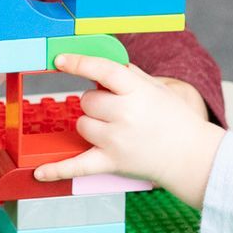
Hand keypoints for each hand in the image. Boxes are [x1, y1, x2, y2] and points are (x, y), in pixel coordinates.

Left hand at [31, 52, 223, 206]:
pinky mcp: (111, 163)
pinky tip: (39, 172)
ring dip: (91, 125)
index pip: (103, 70)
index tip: (60, 59)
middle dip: (98, 104)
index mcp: (138, 91)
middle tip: (120, 112)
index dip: (79, 63)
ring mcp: (116, 140)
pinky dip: (57, 170)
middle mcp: (126, 114)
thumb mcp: (155, 89)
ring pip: (81, 124)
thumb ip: (126, 75)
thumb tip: (95, 63)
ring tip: (117, 131)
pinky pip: (77, 166)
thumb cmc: (174, 119)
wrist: (193, 157)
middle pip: (88, 101)